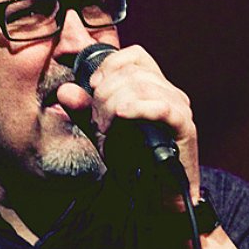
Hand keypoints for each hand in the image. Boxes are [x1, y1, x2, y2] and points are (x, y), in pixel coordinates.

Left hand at [57, 45, 199, 209]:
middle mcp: (168, 91)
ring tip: (107, 128)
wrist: (157, 192)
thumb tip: (65, 91)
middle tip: (98, 121)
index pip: (134, 56)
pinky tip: (122, 114)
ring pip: (142, 87)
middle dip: (105, 94)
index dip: (109, 65)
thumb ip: (83, 111)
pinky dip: (139, 108)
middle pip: (132, 73)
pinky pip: (162, 108)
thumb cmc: (133, 160)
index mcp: (153, 87)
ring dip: (115, 105)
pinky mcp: (184, 126)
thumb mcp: (102, 132)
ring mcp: (178, 107)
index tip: (92, 86)